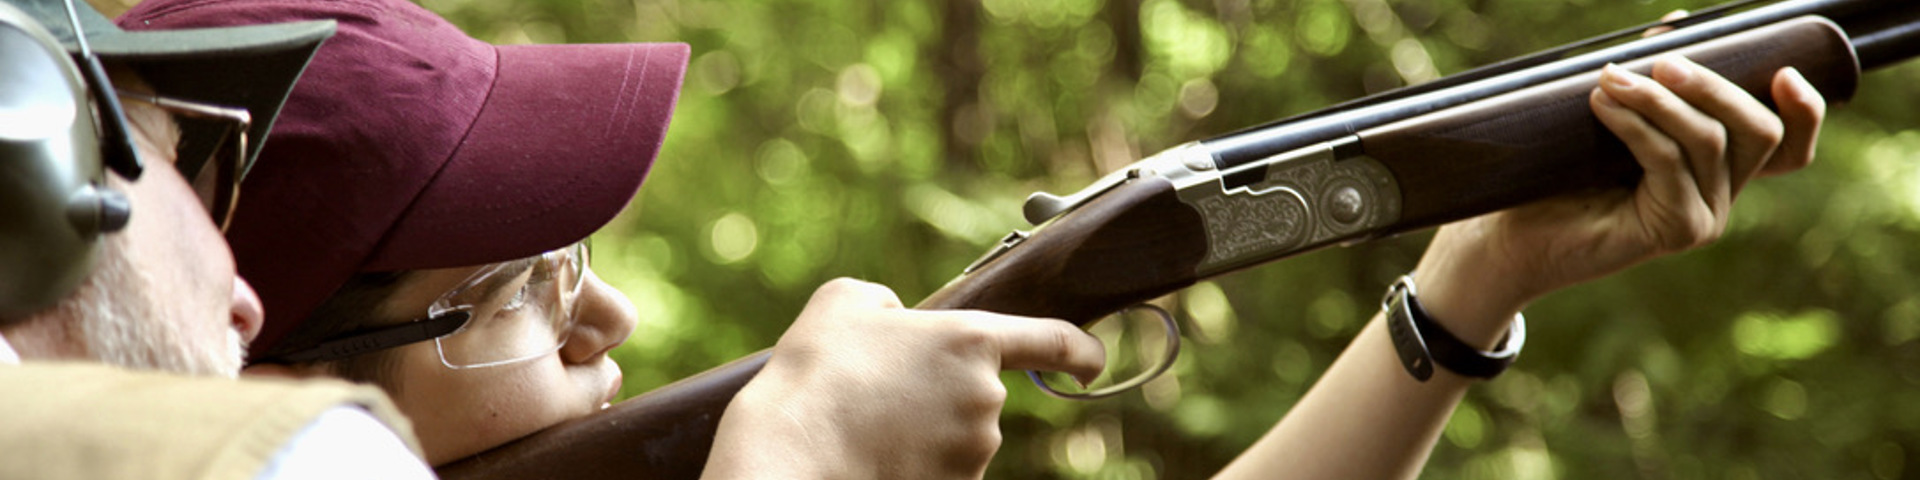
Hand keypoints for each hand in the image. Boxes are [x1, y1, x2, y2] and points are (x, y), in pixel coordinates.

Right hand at [702, 278, 1104, 479]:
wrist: (792, 453)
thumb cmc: (817, 371)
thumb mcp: (846, 301)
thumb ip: (889, 302)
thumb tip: (897, 321)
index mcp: (972, 340)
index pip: (1055, 342)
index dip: (1083, 350)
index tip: (1094, 363)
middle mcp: (985, 399)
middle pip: (980, 393)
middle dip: (943, 391)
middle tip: (882, 388)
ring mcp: (972, 453)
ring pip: (959, 436)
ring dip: (925, 429)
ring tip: (867, 422)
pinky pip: (940, 470)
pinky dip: (912, 463)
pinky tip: (871, 455)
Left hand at [1413, 57, 1825, 343]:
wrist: (1511, 237)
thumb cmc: (1558, 177)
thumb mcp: (1613, 118)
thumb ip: (1650, 81)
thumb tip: (1676, 23)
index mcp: (1720, 171)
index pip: (1788, 146)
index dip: (1804, 110)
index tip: (1784, 70)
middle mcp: (1722, 197)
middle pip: (1759, 133)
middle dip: (1715, 87)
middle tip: (1661, 60)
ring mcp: (1703, 218)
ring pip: (1710, 142)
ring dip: (1660, 100)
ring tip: (1610, 78)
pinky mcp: (1673, 232)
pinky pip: (1667, 162)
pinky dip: (1637, 125)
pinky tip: (1603, 104)